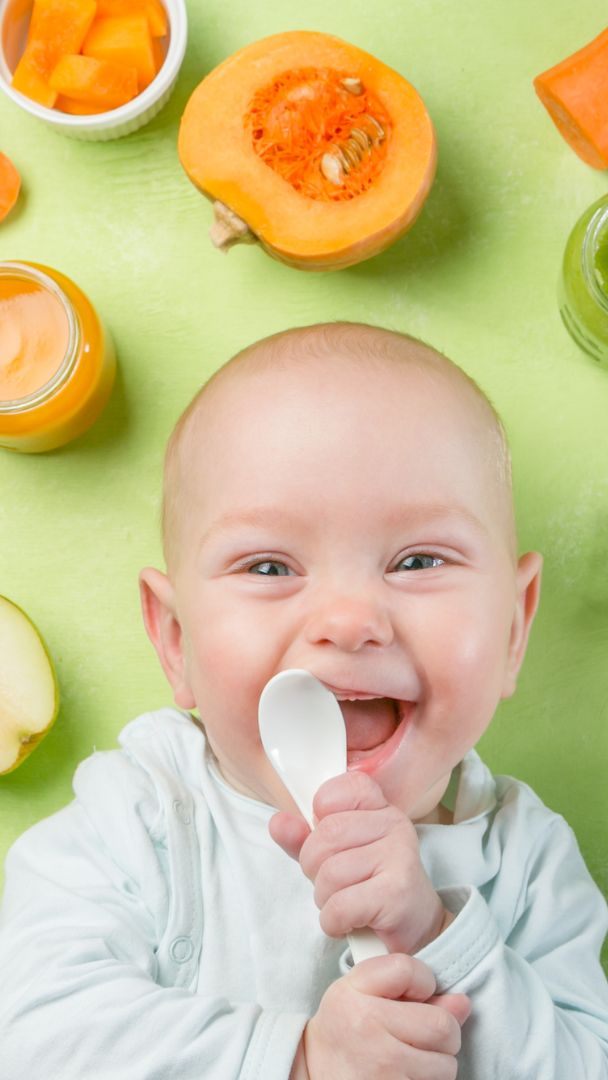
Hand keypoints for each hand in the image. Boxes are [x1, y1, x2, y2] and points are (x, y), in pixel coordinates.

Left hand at [270, 771, 449, 954]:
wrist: (415, 928)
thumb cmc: (370, 886)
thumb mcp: (334, 856)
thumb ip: (303, 838)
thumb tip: (278, 823)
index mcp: (379, 807)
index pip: (340, 788)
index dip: (321, 813)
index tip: (327, 836)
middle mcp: (393, 824)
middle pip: (325, 836)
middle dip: (315, 868)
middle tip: (333, 883)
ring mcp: (399, 856)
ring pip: (330, 874)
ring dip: (326, 899)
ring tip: (346, 902)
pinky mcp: (397, 893)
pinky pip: (340, 906)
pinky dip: (334, 921)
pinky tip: (350, 921)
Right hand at [291, 953, 469, 1079]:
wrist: (314, 1071)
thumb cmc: (345, 1026)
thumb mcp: (361, 989)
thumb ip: (410, 984)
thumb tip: (463, 1003)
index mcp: (356, 993)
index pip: (409, 970)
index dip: (422, 981)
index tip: (414, 995)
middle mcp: (367, 1029)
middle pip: (443, 1026)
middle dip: (442, 1032)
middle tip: (420, 1034)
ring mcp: (382, 1069)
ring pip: (446, 1065)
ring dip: (437, 1063)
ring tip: (410, 1057)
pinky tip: (406, 1075)